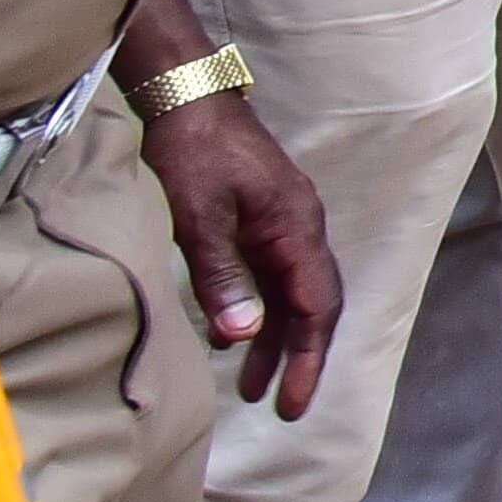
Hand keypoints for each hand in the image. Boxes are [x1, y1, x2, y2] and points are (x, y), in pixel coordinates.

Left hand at [129, 21, 335, 417]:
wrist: (185, 95)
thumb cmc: (192, 152)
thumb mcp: (199, 218)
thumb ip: (221, 277)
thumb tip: (243, 337)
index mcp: (296, 228)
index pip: (316, 307)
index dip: (308, 359)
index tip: (292, 405)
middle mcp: (300, 226)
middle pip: (312, 303)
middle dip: (297, 356)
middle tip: (278, 406)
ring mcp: (282, 220)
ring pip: (290, 291)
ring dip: (275, 337)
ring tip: (249, 384)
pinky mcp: (260, 215)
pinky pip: (271, 274)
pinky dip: (259, 310)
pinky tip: (232, 332)